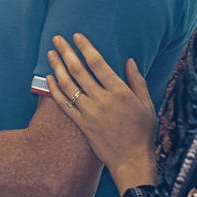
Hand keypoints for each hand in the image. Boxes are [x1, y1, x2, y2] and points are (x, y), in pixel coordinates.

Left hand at [47, 33, 157, 191]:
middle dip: (66, 52)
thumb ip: (137, 81)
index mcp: (119, 92)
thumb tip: (129, 61)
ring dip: (57, 67)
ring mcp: (89, 112)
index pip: (97, 63)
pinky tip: (49, 78)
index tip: (76, 36)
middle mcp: (102, 100)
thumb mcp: (147, 104)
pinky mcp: (81, 124)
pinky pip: (64, 104)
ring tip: (50, 54)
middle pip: (79, 70)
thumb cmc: (142, 132)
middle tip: (57, 39)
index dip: (85, 47)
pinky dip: (55, 89)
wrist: (131, 160)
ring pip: (68, 85)